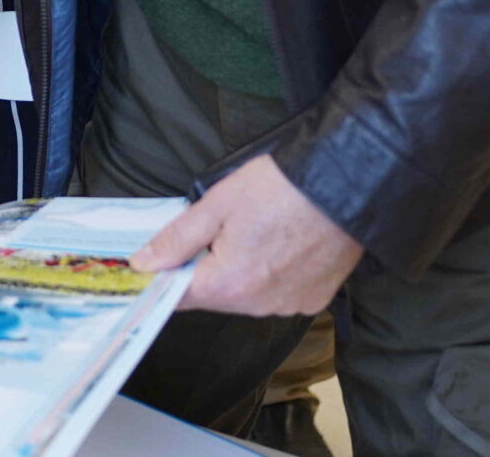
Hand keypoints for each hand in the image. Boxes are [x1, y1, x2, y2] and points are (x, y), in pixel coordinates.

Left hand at [134, 154, 362, 317]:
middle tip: (215, 229)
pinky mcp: (313, 299)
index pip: (178, 297)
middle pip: (213, 295)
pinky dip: (270, 275)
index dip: (162, 279)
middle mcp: (259, 305)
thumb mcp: (218, 203)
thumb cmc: (281, 187)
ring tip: (254, 231)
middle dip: (204, 267)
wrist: (346, 183)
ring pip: (245, 295)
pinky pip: (276, 295)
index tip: (154, 263)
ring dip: (238, 271)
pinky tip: (279, 244)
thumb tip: (143, 263)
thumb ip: (177, 238)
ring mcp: (289, 305)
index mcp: (230, 284)